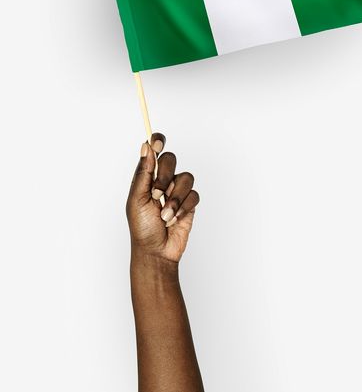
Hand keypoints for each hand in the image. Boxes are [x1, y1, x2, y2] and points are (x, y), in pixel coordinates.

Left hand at [126, 133, 199, 263]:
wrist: (156, 251)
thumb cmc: (142, 227)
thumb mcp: (137, 198)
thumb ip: (143, 172)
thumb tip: (145, 147)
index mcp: (147, 177)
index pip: (153, 150)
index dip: (157, 141)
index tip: (156, 142)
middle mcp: (163, 180)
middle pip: (171, 159)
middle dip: (165, 177)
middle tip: (157, 194)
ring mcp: (177, 191)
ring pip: (185, 178)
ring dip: (174, 198)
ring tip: (165, 215)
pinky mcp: (190, 203)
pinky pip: (194, 195)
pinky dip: (183, 207)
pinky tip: (175, 219)